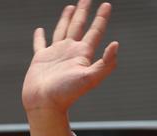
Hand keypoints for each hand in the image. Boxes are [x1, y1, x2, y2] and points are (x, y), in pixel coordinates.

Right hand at [22, 0, 118, 115]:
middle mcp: (71, 52)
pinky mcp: (41, 59)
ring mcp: (56, 54)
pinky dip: (40, 37)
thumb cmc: (67, 93)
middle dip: (84, 13)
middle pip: (79, 26)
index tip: (107, 5)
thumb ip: (105, 63)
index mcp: (83, 54)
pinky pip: (40, 44)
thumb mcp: (90, 78)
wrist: (45, 105)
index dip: (101, 18)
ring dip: (66, 19)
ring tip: (70, 8)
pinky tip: (40, 30)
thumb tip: (116, 44)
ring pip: (62, 31)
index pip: (95, 32)